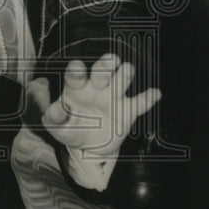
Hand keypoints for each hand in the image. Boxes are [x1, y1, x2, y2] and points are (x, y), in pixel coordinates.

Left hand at [27, 53, 160, 189]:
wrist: (89, 147)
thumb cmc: (71, 128)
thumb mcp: (57, 126)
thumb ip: (53, 116)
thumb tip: (53, 108)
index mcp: (76, 88)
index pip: (76, 76)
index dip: (76, 70)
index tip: (77, 67)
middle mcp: (96, 88)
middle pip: (102, 71)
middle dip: (105, 65)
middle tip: (109, 61)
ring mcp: (113, 97)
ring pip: (122, 80)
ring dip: (125, 74)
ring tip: (126, 71)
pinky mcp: (128, 110)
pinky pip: (140, 103)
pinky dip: (148, 97)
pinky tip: (154, 93)